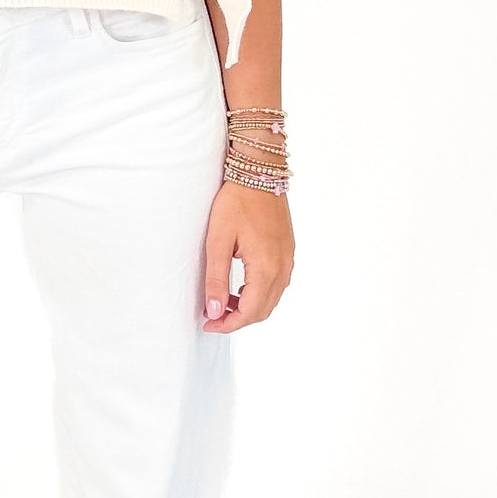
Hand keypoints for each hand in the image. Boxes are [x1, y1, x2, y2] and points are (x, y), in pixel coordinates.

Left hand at [202, 183, 293, 331]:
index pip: (250, 312)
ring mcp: (288, 258)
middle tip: (214, 316)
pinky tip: (240, 284)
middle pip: (264, 310)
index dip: (228, 325)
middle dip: (238, 319)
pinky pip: (277, 283)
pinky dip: (259, 292)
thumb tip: (215, 312)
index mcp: (266, 268)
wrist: (258, 172)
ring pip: (272, 298)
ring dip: (250, 306)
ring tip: (223, 300)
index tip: (208, 324)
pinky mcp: (288, 250)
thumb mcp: (218, 241)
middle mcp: (282, 267)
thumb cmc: (236, 202)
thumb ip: (216, 279)